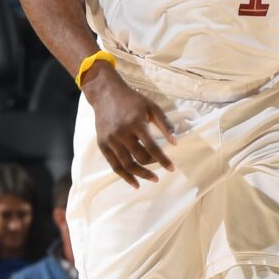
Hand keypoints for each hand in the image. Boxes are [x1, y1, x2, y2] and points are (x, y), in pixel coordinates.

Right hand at [84, 71, 175, 187]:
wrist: (106, 94)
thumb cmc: (133, 101)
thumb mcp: (152, 107)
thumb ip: (165, 124)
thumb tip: (175, 143)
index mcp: (136, 123)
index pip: (152, 147)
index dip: (163, 160)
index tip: (172, 168)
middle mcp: (122, 133)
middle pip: (139, 157)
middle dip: (153, 165)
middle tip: (162, 168)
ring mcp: (111, 140)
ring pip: (127, 165)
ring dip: (141, 175)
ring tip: (153, 179)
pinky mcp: (102, 145)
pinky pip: (114, 165)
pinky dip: (125, 176)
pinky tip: (135, 183)